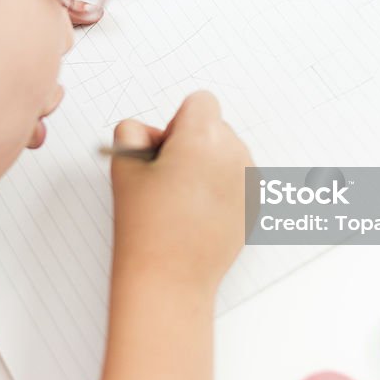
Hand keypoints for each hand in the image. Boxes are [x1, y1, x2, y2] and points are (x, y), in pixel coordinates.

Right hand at [109, 91, 252, 298]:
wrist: (170, 277)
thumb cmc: (146, 226)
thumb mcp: (123, 166)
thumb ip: (132, 132)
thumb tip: (148, 132)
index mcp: (203, 137)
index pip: (200, 102)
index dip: (177, 123)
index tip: (165, 150)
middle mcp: (234, 153)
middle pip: (216, 127)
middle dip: (193, 143)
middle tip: (167, 178)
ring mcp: (250, 180)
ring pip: (229, 153)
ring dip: (209, 165)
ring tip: (182, 201)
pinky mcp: (257, 204)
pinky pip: (239, 180)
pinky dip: (222, 189)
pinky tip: (199, 215)